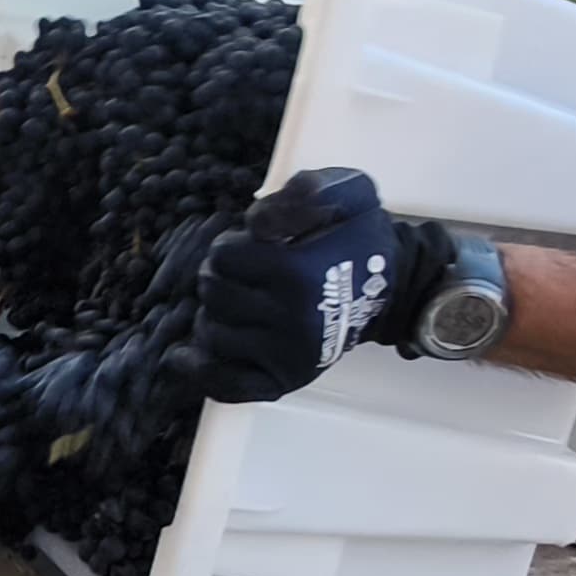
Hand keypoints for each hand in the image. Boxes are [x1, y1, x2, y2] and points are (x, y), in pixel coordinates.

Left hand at [186, 168, 460, 403]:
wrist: (392, 289)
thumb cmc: (360, 239)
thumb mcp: (348, 194)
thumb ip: (305, 191)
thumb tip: (257, 219)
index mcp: (297, 273)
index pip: (222, 256)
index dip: (231, 246)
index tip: (251, 249)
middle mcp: (290, 320)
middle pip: (212, 293)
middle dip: (219, 277)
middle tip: (241, 276)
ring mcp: (286, 355)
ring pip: (211, 333)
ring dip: (215, 314)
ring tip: (238, 305)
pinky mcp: (283, 381)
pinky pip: (225, 384)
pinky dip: (199, 370)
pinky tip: (183, 355)